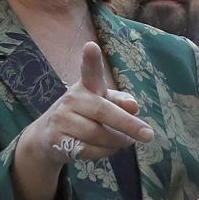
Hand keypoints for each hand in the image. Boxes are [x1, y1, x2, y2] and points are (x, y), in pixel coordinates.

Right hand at [23, 42, 153, 167]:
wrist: (49, 135)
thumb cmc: (85, 115)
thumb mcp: (103, 103)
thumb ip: (120, 101)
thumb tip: (134, 106)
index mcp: (86, 86)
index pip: (89, 70)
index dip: (91, 59)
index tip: (91, 47)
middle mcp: (71, 98)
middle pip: (103, 111)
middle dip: (128, 124)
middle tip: (149, 135)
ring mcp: (61, 118)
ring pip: (98, 134)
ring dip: (117, 142)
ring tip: (125, 141)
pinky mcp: (56, 139)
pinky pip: (88, 150)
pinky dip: (104, 152)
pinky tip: (107, 148)